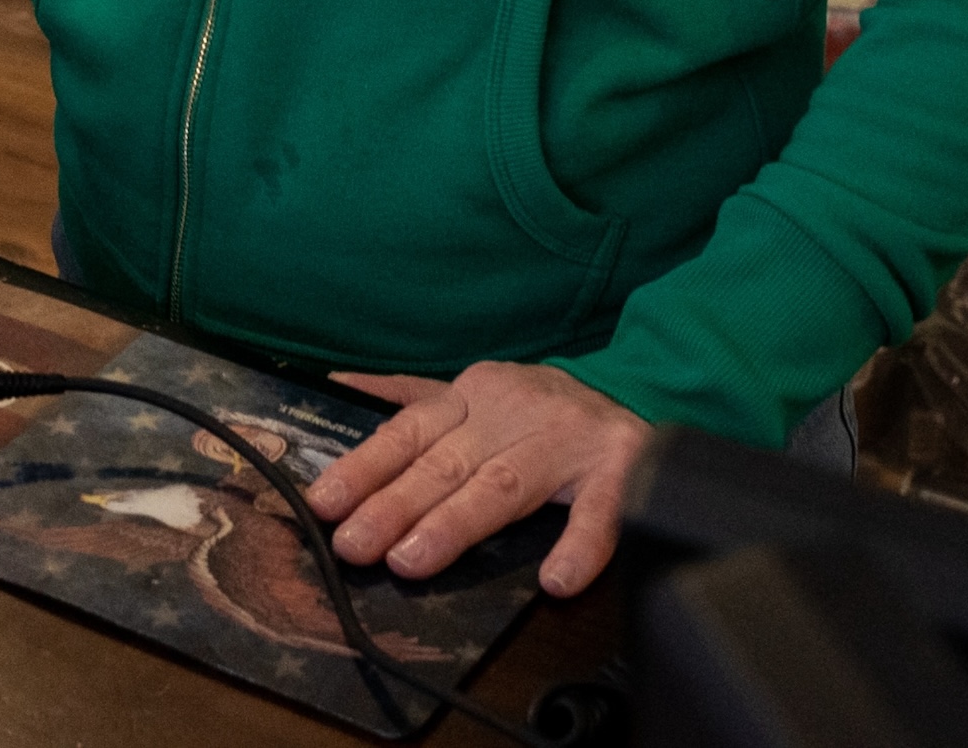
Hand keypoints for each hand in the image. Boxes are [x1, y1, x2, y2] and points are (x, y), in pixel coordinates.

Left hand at [305, 361, 650, 597]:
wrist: (643, 393)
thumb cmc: (545, 406)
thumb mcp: (478, 390)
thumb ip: (414, 397)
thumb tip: (339, 388)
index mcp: (475, 396)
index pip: (409, 432)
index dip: (366, 467)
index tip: (325, 503)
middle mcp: (515, 413)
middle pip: (447, 462)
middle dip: (395, 504)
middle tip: (354, 545)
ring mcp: (568, 440)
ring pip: (505, 485)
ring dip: (457, 524)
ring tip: (412, 561)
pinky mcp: (621, 467)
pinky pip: (602, 511)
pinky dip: (581, 545)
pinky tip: (557, 579)